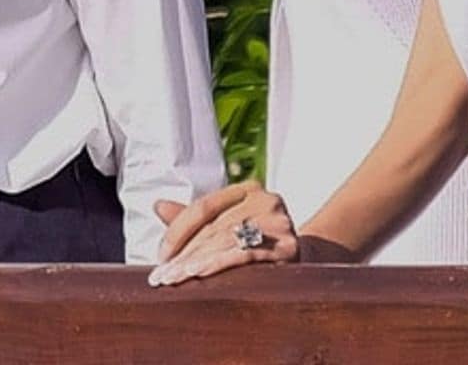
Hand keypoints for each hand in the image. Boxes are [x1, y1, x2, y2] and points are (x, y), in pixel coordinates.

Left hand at [146, 181, 299, 286]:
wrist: (309, 267)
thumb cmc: (258, 247)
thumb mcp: (226, 228)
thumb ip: (194, 219)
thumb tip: (158, 205)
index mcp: (248, 190)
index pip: (204, 206)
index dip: (178, 230)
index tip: (160, 256)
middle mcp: (265, 199)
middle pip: (213, 227)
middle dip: (183, 254)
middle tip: (162, 276)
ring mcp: (279, 221)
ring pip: (226, 241)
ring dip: (195, 262)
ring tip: (174, 278)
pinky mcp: (289, 246)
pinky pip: (246, 255)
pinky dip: (219, 265)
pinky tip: (199, 275)